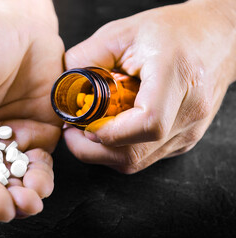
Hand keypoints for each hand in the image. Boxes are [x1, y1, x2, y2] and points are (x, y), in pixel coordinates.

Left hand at [64, 0, 235, 172]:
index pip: (147, 123)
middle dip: (93, 150)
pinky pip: (146, 157)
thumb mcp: (123, 32)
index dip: (109, 132)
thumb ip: (88, 56)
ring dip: (105, 152)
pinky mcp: (185, 139)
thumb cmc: (172, 31)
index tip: (84, 125)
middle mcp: (189, 111)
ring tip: (90, 130)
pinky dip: (122, 150)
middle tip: (74, 132)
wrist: (217, 38)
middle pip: (135, 153)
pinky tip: (113, 131)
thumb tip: (64, 83)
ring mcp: (190, 130)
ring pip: (137, 162)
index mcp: (176, 77)